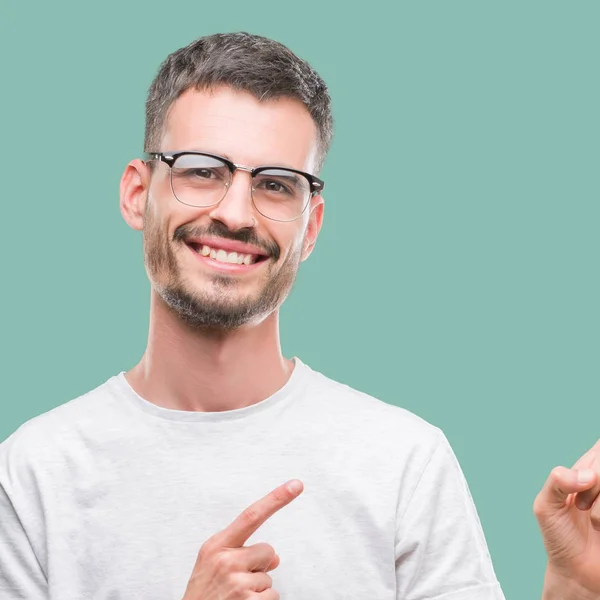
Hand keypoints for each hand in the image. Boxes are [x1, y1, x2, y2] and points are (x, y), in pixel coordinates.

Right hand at [182, 479, 303, 599]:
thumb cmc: (203, 596)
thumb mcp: (213, 566)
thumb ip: (241, 552)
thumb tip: (275, 557)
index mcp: (216, 546)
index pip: (251, 516)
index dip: (276, 499)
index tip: (296, 485)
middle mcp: (226, 561)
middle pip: (267, 550)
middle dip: (259, 566)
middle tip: (235, 582)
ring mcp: (237, 583)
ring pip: (269, 578)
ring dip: (257, 589)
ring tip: (234, 597)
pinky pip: (272, 596)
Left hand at [534, 440, 599, 598]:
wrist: (577, 574)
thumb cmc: (559, 537)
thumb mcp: (546, 505)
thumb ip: (556, 481)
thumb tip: (588, 474)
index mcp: (586, 471)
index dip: (595, 462)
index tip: (584, 481)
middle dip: (595, 486)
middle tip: (582, 506)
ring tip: (594, 521)